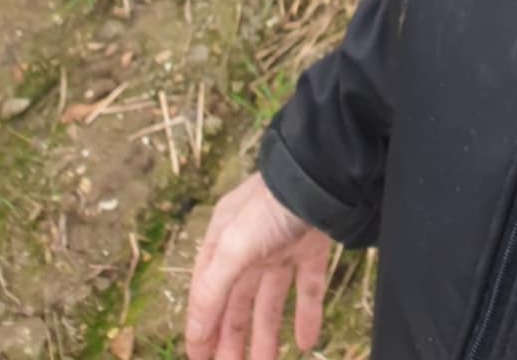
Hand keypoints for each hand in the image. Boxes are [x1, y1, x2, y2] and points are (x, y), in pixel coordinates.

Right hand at [185, 171, 330, 359]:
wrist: (322, 175)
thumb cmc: (270, 206)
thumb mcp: (232, 247)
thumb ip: (211, 291)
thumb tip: (194, 332)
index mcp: (222, 240)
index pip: (206, 293)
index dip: (203, 329)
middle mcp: (249, 244)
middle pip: (237, 302)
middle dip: (233, 340)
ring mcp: (281, 245)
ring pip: (270, 301)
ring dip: (267, 336)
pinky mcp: (311, 247)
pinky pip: (307, 287)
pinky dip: (307, 315)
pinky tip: (307, 343)